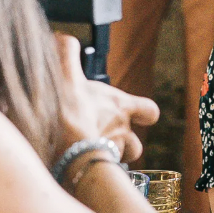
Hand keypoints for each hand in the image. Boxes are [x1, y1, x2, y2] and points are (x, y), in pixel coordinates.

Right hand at [53, 33, 159, 161]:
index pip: (149, 111)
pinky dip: (90, 171)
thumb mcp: (66, 73)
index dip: (145, 113)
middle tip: (104, 138)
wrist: (64, 146)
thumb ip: (67, 53)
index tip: (135, 113)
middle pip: (136, 144)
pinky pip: (99, 175)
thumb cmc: (71, 109)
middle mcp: (122, 132)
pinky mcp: (97, 172)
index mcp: (120, 106)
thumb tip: (63, 37)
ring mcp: (111, 154)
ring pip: (120, 161)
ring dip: (109, 158)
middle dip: (125, 144)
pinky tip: (74, 166)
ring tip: (88, 154)